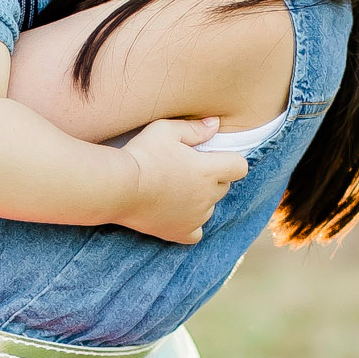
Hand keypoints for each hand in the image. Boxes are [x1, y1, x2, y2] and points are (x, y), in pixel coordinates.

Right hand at [123, 118, 251, 243]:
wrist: (118, 187)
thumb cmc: (142, 154)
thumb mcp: (165, 130)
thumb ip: (195, 128)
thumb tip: (216, 124)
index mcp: (208, 170)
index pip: (240, 167)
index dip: (229, 161)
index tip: (211, 157)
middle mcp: (207, 196)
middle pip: (223, 187)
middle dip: (212, 178)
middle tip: (186, 170)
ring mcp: (195, 217)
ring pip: (210, 208)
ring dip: (201, 200)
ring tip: (176, 190)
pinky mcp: (179, 232)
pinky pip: (196, 233)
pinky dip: (191, 225)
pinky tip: (178, 214)